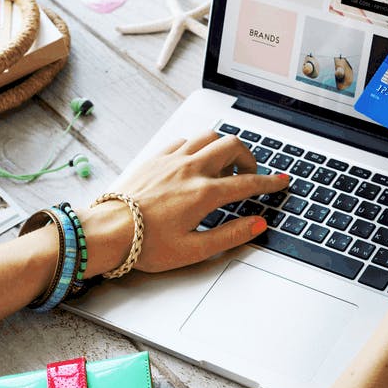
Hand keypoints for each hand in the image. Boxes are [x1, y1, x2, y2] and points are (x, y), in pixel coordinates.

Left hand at [83, 131, 288, 274]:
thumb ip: (230, 235)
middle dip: (249, 158)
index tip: (281, 182)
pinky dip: (198, 146)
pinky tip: (195, 162)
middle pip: (232, 146)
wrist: (107, 231)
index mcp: (203, 194)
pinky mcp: (155, 158)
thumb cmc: (145, 244)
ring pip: (208, 136)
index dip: (269, 183)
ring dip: (223, 147)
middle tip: (250, 175)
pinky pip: (185, 140)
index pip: (247, 183)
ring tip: (224, 167)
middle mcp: (190, 170)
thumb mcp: (194, 250)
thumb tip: (258, 225)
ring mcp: (171, 160)